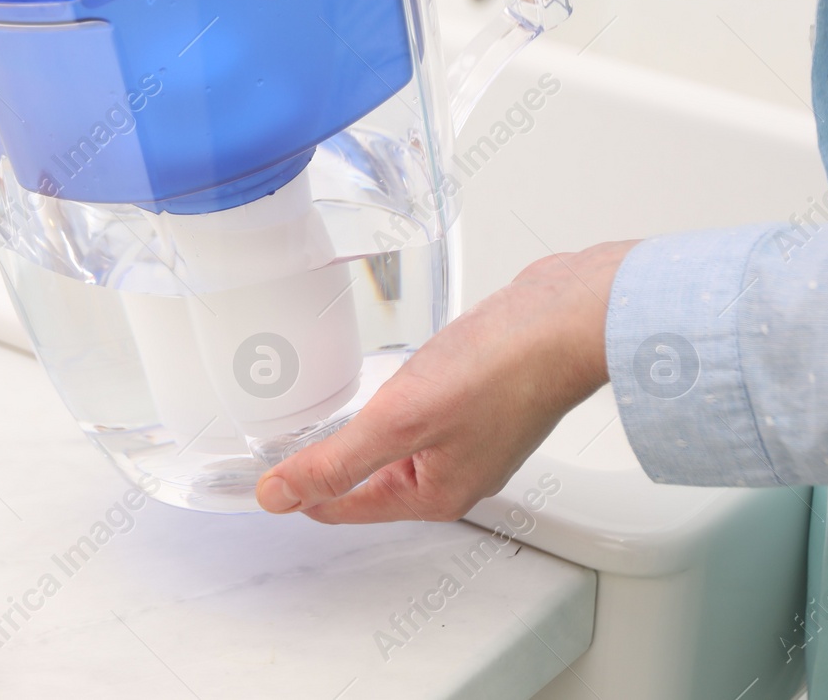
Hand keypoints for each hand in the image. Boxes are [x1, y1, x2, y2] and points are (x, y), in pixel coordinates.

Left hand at [256, 240, 638, 522]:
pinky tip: (389, 385)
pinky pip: (426, 415)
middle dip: (331, 465)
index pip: (346, 506)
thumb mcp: (399, 421)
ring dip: (364, 434)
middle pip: (373, 481)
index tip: (260, 480)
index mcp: (435, 494)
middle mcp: (456, 474)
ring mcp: (473, 438)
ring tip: (326, 421)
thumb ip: (335, 461)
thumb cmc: (500, 370)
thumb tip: (278, 496)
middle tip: (283, 449)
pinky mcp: (484, 401)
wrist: (567, 320)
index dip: (299, 492)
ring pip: (400, 447)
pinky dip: (398, 406)